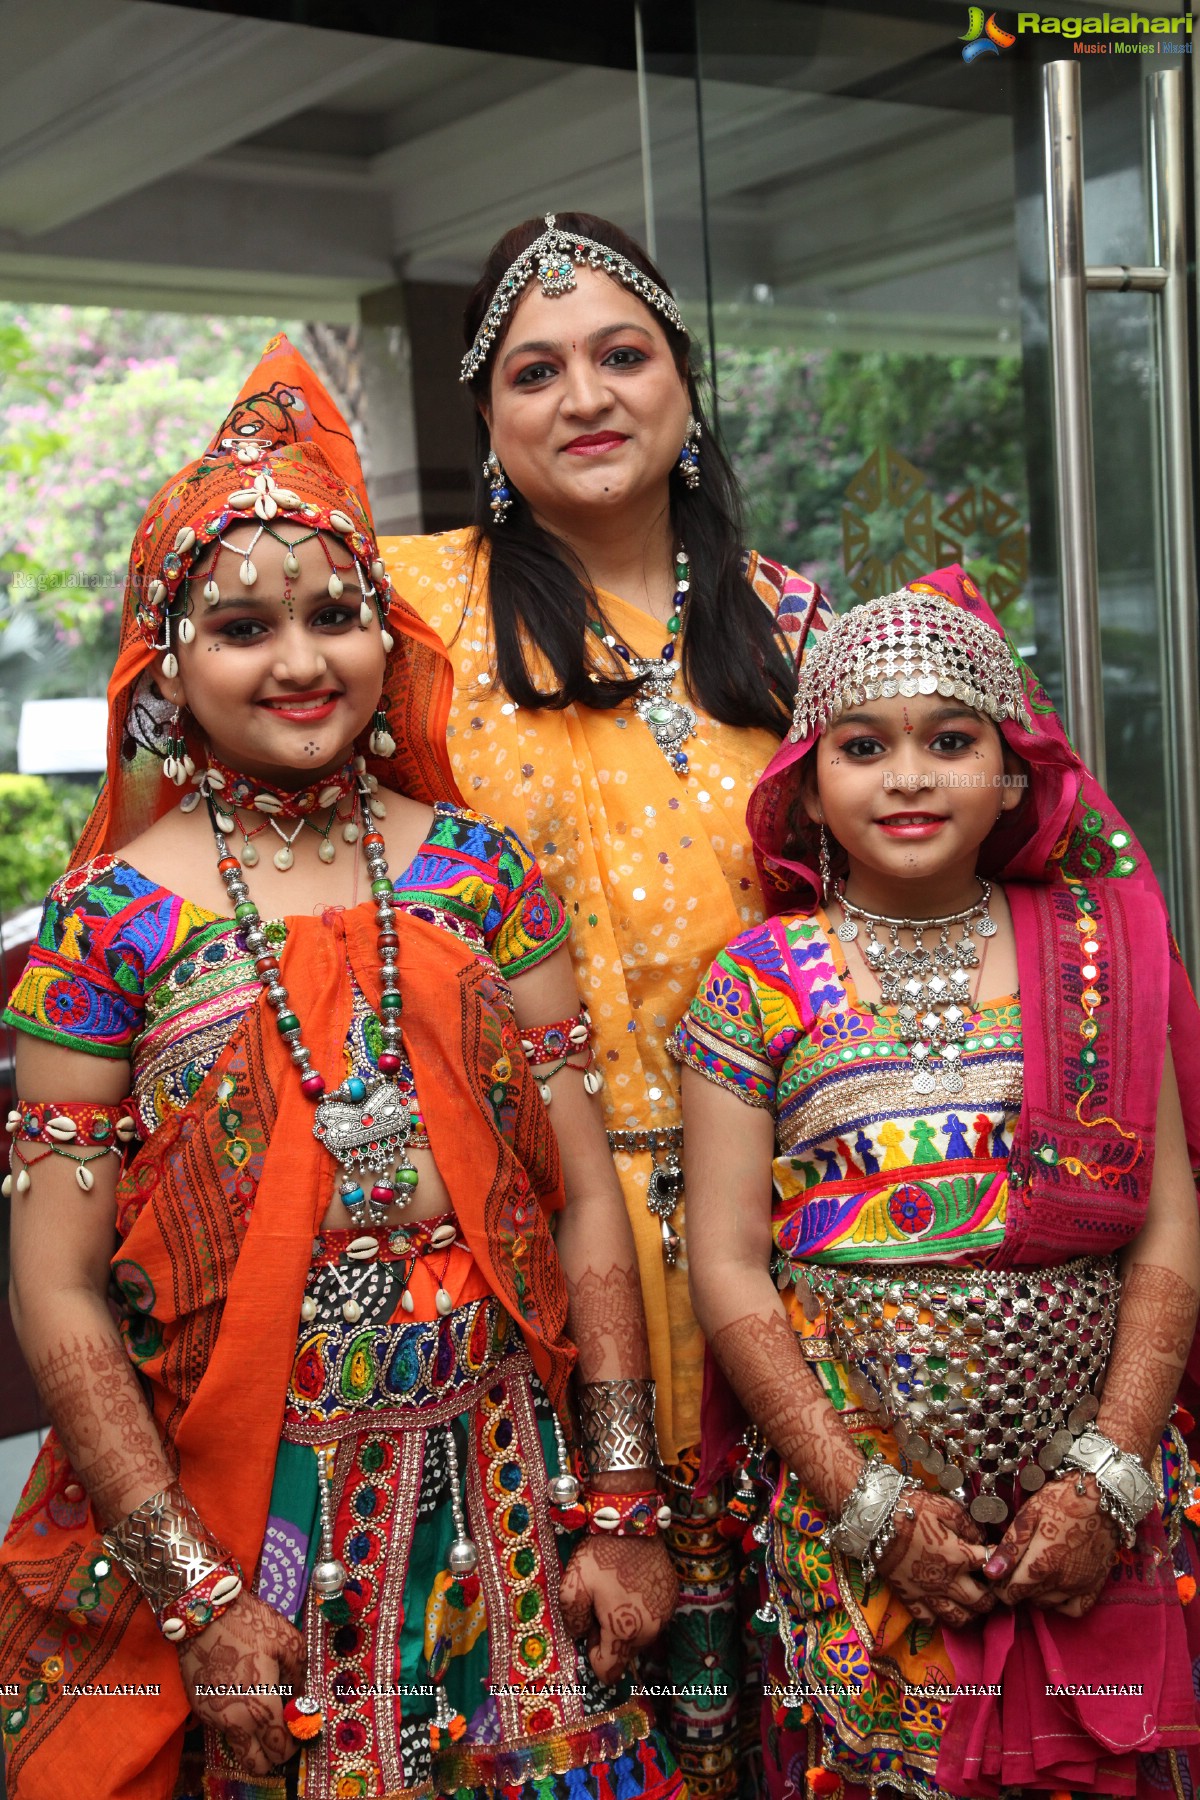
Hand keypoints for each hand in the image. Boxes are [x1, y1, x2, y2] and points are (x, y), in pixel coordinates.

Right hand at [177, 1590, 306, 1774]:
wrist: (204, 1613)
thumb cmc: (251, 1625)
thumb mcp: (290, 1643)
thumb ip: (299, 1677)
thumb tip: (299, 1697)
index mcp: (262, 1707)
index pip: (281, 1751)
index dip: (294, 1744)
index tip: (299, 1727)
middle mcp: (237, 1722)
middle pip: (257, 1765)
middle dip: (272, 1754)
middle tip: (281, 1729)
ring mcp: (215, 1718)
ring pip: (239, 1748)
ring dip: (253, 1739)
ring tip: (263, 1708)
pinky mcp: (201, 1709)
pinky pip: (224, 1729)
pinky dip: (237, 1722)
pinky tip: (243, 1695)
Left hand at [558, 1535, 678, 1683]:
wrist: (631, 1520)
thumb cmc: (599, 1555)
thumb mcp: (572, 1586)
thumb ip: (572, 1621)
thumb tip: (581, 1635)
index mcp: (626, 1631)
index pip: (608, 1671)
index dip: (594, 1653)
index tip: (590, 1625)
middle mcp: (651, 1629)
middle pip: (625, 1654)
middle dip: (610, 1637)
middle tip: (600, 1603)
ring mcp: (665, 1613)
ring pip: (640, 1636)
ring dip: (626, 1623)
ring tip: (615, 1591)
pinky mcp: (672, 1597)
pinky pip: (652, 1617)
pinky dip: (640, 1609)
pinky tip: (630, 1583)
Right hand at [874, 1490, 992, 1627]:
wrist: (875, 1518)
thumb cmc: (911, 1508)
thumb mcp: (945, 1507)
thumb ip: (969, 1525)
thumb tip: (982, 1540)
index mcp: (960, 1556)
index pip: (992, 1566)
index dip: (1001, 1562)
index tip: (1001, 1559)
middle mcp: (948, 1581)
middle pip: (981, 1602)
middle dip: (991, 1598)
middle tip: (991, 1589)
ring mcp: (927, 1593)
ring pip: (958, 1618)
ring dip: (970, 1614)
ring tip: (970, 1605)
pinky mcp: (908, 1597)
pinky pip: (928, 1620)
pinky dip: (938, 1618)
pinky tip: (940, 1607)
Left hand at [986, 1474, 1119, 1615]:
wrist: (1103, 1498)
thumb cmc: (1061, 1501)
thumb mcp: (1029, 1516)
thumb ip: (1010, 1547)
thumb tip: (990, 1573)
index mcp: (1040, 1565)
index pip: (1009, 1593)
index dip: (998, 1583)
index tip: (997, 1568)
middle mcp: (1060, 1583)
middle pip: (1026, 1599)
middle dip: (1014, 1586)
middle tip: (1015, 1563)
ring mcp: (1079, 1586)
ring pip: (1047, 1604)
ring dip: (1035, 1593)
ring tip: (1033, 1570)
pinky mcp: (1095, 1586)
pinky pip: (1074, 1609)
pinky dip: (1061, 1603)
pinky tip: (1055, 1586)